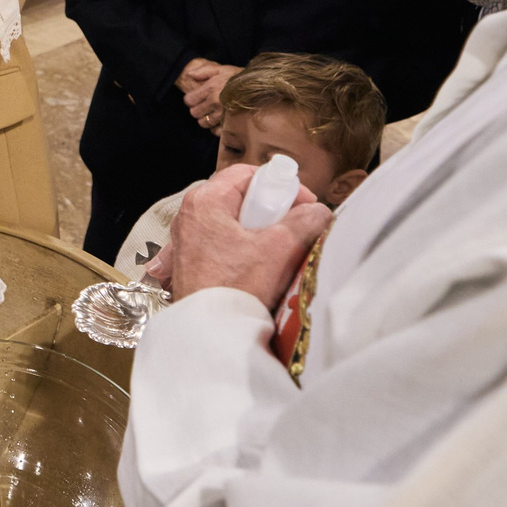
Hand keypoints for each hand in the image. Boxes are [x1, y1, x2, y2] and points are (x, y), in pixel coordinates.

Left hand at [164, 163, 329, 308]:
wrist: (208, 332)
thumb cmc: (233, 289)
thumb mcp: (279, 249)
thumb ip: (304, 222)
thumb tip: (318, 212)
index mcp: (206, 200)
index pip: (249, 174)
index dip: (281, 186)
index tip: (303, 205)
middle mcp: (190, 215)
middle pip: (240, 198)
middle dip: (271, 211)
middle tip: (293, 229)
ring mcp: (187, 239)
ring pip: (233, 223)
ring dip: (259, 233)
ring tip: (278, 252)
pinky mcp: (191, 262)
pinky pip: (223, 244)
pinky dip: (243, 249)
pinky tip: (259, 266)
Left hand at [178, 58, 240, 129]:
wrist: (258, 86)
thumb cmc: (238, 77)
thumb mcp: (221, 69)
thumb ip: (203, 71)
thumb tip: (190, 74)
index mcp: (210, 89)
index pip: (189, 100)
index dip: (191, 99)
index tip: (195, 97)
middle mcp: (215, 103)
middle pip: (194, 113)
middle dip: (197, 109)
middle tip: (204, 105)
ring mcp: (222, 114)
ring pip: (203, 123)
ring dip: (205, 118)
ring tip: (212, 112)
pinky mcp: (230, 123)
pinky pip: (215, 131)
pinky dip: (215, 127)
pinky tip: (218, 120)